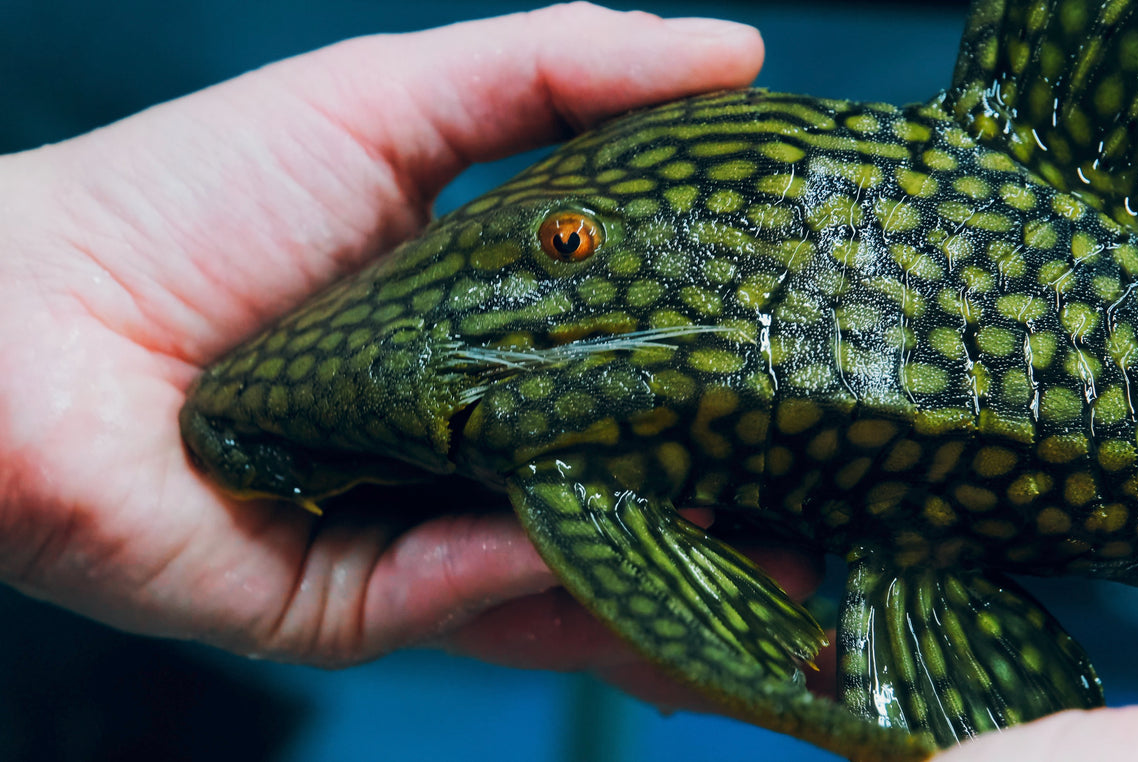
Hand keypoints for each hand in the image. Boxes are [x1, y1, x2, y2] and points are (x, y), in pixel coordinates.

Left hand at [0, 0, 779, 697]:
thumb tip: (740, 52)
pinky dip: (526, 581)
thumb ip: (563, 69)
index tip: (822, 366)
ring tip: (787, 575)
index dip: (722, 370)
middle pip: (615, 482)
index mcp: (482, 336)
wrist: (16, 318)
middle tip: (837, 505)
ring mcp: (409, 530)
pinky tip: (602, 557)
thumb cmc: (194, 196)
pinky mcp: (346, 606)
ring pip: (562, 571)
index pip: (632, 361)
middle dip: (723, 501)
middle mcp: (462, 441)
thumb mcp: (393, 101)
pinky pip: (459, 604)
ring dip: (667, 573)